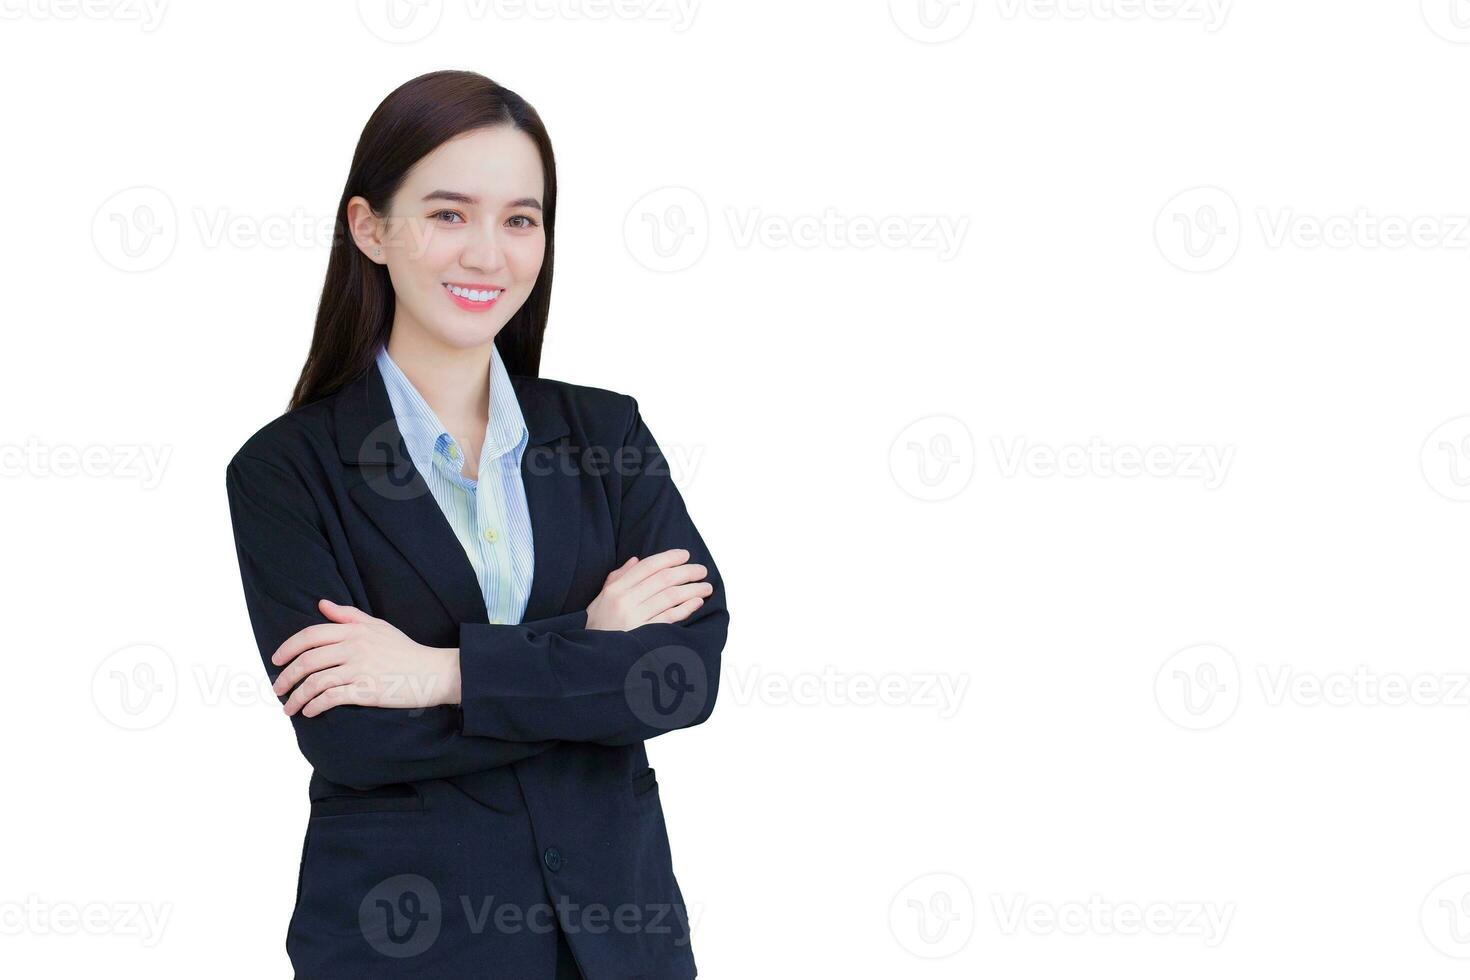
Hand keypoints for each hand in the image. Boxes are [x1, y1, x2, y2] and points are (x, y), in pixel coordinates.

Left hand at [270, 599, 458, 716]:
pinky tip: (310, 712)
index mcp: (354, 631)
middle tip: (278, 689)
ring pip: (315, 683)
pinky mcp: (367, 691)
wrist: (432, 671)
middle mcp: (354, 648)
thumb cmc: (404, 649)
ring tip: (289, 708)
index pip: (310, 636)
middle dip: (286, 677)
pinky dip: (315, 706)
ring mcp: (360, 670)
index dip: (287, 648)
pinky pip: (332, 698)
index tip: (276, 661)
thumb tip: (321, 604)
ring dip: (296, 697)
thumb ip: (348, 615)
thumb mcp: (378, 626)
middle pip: (307, 661)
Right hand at [585, 548, 712, 630]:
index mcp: (615, 589)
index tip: (685, 555)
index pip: (647, 566)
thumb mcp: (601, 598)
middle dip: (686, 572)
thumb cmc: (597, 626)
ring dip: (691, 589)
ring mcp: (634, 618)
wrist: (589, 655)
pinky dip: (685, 608)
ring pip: (669, 596)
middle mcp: (625, 601)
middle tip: (702, 570)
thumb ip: (618, 577)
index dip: (668, 558)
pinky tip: (696, 602)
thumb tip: (636, 560)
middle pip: (662, 579)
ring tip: (706, 587)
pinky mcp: (643, 635)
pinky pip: (669, 617)